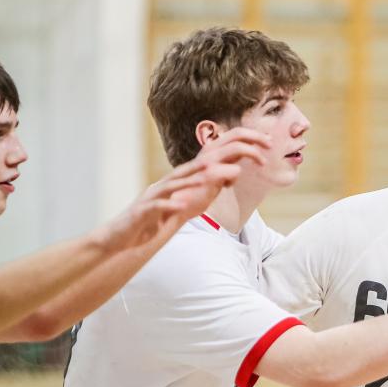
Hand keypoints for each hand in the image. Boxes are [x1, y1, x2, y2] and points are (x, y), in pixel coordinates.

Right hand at [102, 128, 271, 248]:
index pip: (210, 161)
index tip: (260, 150)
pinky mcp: (144, 211)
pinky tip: (181, 206)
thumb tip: (232, 172)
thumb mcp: (190, 199)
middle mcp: (170, 182)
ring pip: (177, 183)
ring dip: (195, 180)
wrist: (128, 236)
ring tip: (212, 175)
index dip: (235, 153)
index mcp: (182, 178)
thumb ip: (209, 185)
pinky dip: (170, 205)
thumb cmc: (160, 217)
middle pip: (196, 165)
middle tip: (245, 156)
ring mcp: (156, 195)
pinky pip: (158, 207)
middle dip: (221, 160)